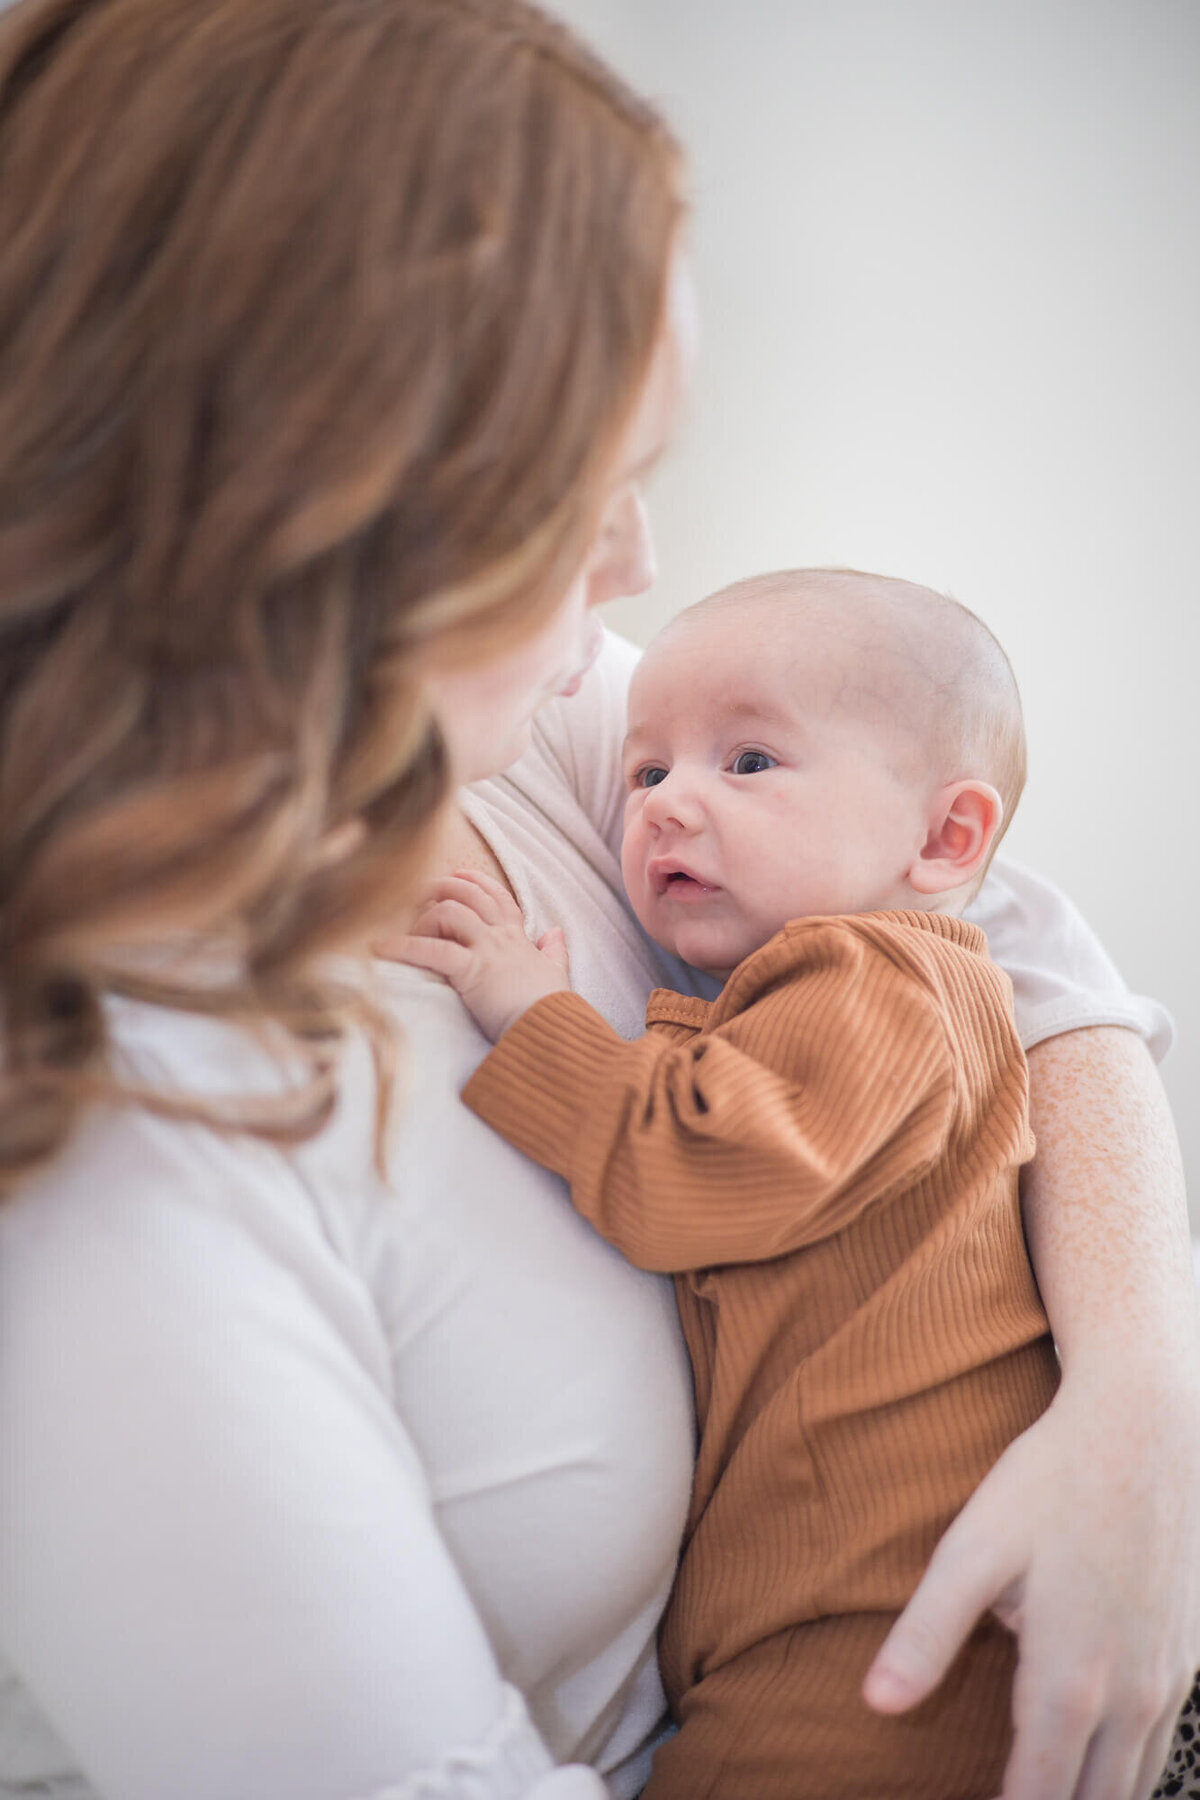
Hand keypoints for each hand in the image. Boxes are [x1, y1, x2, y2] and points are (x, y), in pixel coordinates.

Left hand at [374, 870, 569, 1041]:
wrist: (551, 1029)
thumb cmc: (551, 1008)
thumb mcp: (556, 973)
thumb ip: (555, 951)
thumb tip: (556, 932)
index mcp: (519, 938)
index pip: (498, 898)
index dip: (476, 883)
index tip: (457, 875)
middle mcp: (502, 937)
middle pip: (469, 896)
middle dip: (441, 888)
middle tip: (416, 892)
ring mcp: (487, 950)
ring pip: (449, 913)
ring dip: (422, 920)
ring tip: (402, 933)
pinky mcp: (471, 970)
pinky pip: (431, 950)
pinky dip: (403, 947)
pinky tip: (381, 948)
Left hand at [863, 1369, 1199, 1798]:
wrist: (1147, 1427)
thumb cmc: (1050, 1481)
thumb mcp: (972, 1549)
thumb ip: (926, 1633)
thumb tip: (877, 1703)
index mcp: (1069, 1680)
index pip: (1039, 1796)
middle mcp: (1131, 1695)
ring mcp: (1170, 1679)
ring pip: (1136, 1780)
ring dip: (1093, 1798)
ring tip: (1046, 1791)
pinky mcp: (1188, 1654)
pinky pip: (1161, 1741)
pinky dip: (1127, 1767)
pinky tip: (1093, 1757)